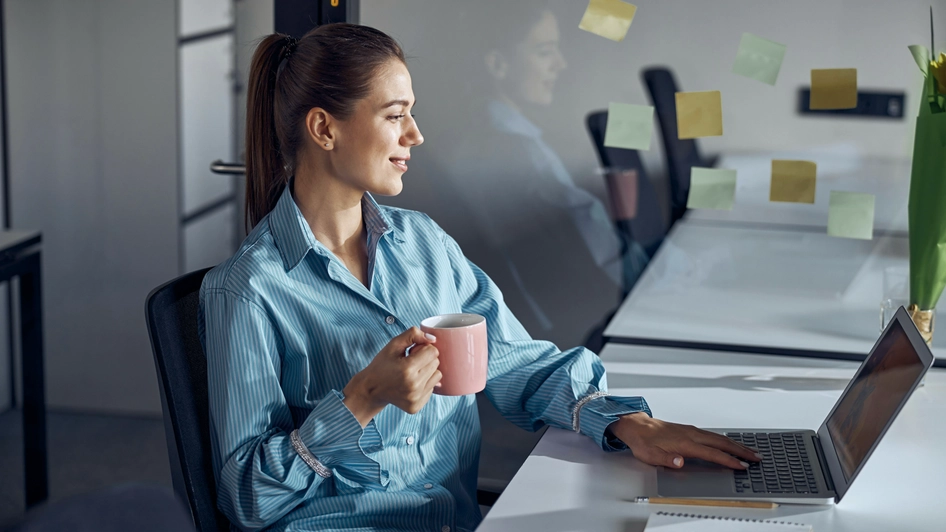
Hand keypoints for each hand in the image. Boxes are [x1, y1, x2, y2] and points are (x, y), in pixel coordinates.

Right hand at [343, 327, 440, 425]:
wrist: (371, 389)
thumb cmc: (382, 365)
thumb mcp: (393, 344)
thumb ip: (413, 334)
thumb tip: (432, 339)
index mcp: (407, 369)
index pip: (433, 352)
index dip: (423, 349)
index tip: (413, 352)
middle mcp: (413, 386)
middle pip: (436, 363)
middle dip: (426, 360)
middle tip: (411, 363)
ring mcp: (415, 398)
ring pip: (437, 376)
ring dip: (427, 372)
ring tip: (412, 373)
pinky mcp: (416, 406)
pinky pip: (432, 389)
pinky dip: (424, 384)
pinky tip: (411, 384)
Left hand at [607, 412, 761, 469]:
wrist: (637, 427)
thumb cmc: (644, 442)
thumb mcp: (652, 455)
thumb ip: (668, 459)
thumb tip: (681, 461)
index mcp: (685, 442)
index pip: (713, 453)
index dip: (729, 460)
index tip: (743, 466)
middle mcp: (692, 434)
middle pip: (722, 442)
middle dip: (741, 450)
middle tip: (757, 457)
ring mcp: (692, 430)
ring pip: (719, 437)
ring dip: (736, 444)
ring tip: (750, 451)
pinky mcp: (690, 430)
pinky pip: (713, 435)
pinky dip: (726, 439)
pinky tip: (730, 442)